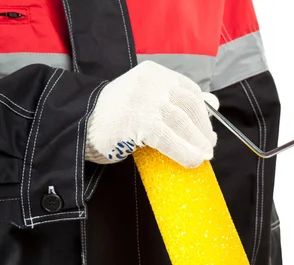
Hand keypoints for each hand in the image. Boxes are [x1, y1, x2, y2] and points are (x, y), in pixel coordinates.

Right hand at [86, 61, 218, 167]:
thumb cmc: (117, 117)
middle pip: (188, 105)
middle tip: (208, 147)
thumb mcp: (149, 100)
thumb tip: (213, 103)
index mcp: (154, 73)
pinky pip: (169, 139)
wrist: (80, 125)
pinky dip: (184, 152)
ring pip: (181, 122)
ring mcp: (144, 100)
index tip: (209, 132)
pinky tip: (191, 162)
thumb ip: (178, 100)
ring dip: (196, 143)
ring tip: (202, 157)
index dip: (203, 114)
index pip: (189, 91)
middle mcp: (150, 82)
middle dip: (202, 129)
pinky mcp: (138, 121)